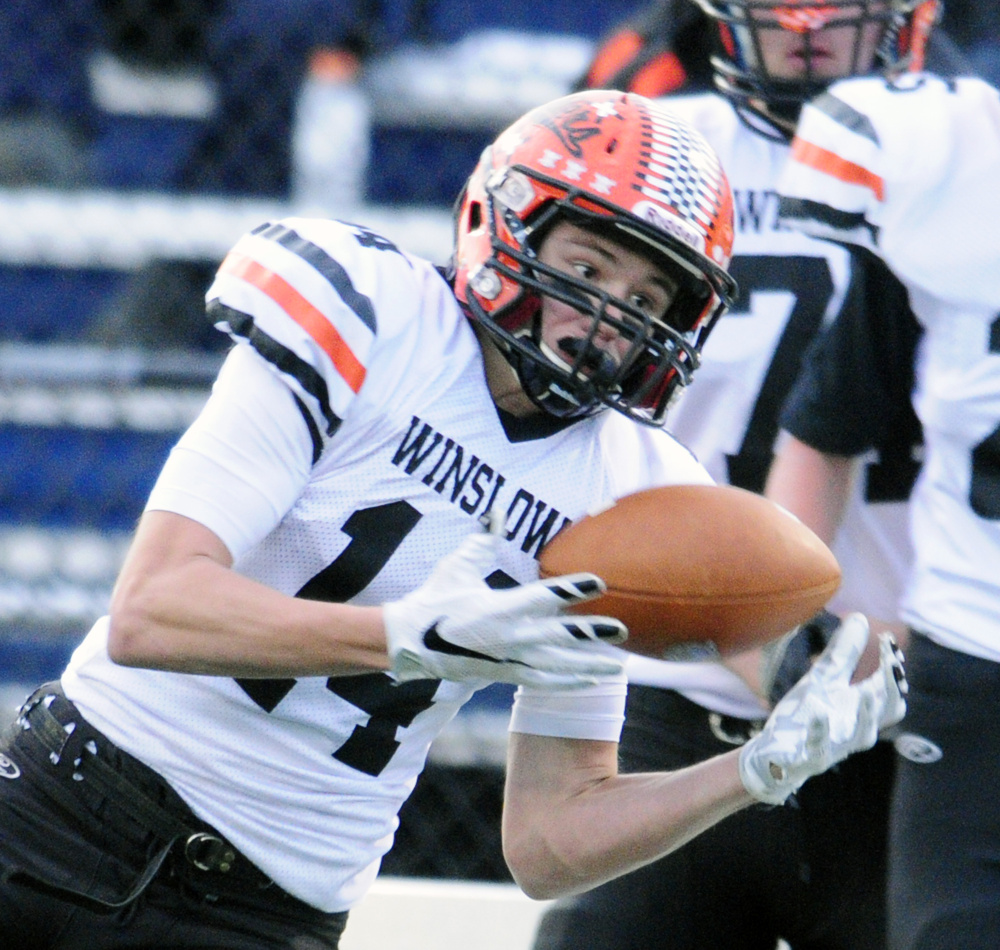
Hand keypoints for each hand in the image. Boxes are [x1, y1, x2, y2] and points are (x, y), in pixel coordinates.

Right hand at [383, 519, 626, 686]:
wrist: (411, 643)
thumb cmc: (436, 599)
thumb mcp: (458, 565)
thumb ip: (484, 540)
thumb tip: (497, 511)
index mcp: (498, 608)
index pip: (543, 596)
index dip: (572, 589)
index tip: (599, 583)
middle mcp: (509, 637)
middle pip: (559, 636)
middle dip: (592, 633)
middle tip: (622, 629)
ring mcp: (509, 660)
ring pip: (558, 665)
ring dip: (590, 665)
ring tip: (620, 666)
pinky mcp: (506, 674)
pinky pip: (544, 681)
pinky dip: (569, 682)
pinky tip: (591, 681)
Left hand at [738, 613, 906, 804]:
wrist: (774, 753)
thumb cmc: (804, 716)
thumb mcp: (822, 680)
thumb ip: (842, 654)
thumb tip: (860, 617)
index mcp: (859, 707)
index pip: (888, 687)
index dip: (893, 666)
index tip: (887, 640)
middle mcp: (855, 728)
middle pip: (888, 712)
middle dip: (893, 689)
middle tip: (891, 665)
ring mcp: (835, 746)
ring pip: (863, 736)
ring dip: (867, 715)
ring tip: (867, 693)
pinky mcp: (809, 759)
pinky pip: (819, 749)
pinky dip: (819, 730)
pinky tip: (816, 708)